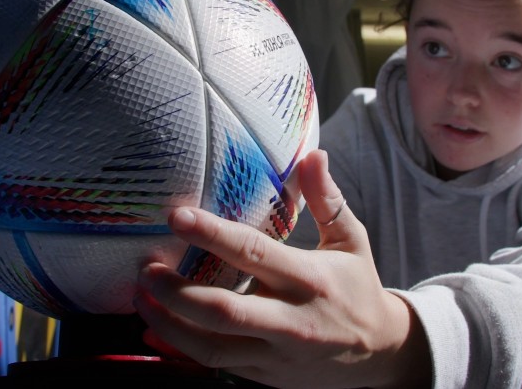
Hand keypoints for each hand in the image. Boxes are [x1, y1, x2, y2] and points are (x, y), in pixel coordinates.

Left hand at [133, 150, 429, 387]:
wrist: (381, 353)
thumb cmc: (358, 287)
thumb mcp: (351, 240)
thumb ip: (327, 199)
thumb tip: (313, 154)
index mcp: (311, 280)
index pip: (254, 254)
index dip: (212, 235)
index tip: (177, 216)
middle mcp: (292, 321)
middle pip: (224, 310)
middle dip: (176, 292)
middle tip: (145, 268)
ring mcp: (276, 354)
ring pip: (212, 347)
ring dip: (169, 324)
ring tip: (141, 298)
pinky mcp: (265, 375)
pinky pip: (216, 367)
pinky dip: (180, 351)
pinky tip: (154, 332)